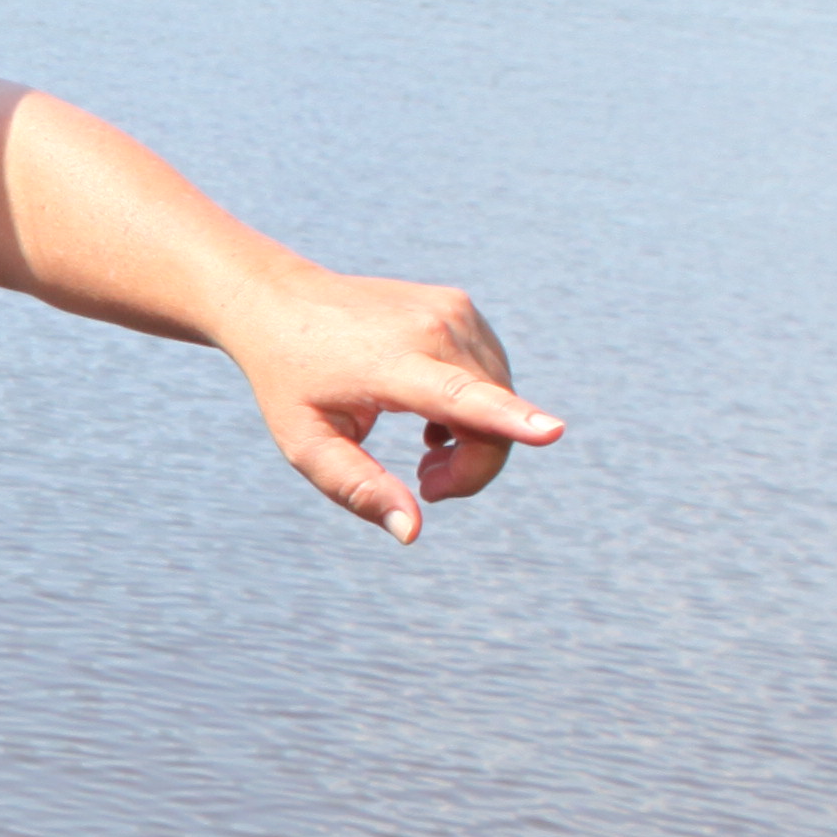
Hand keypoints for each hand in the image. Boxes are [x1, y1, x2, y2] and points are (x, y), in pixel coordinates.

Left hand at [216, 266, 561, 542]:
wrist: (282, 304)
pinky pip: (492, 375)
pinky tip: (433, 416)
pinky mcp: (461, 307)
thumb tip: (411, 532)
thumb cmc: (291, 381)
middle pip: (491, 419)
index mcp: (391, 364)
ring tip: (423, 446)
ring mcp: (452, 311)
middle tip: (424, 484)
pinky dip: (475, 406)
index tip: (554, 432)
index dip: (510, 420)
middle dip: (471, 467)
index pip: (460, 397)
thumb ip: (358, 489)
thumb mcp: (307, 443)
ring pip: (500, 399)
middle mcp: (431, 328)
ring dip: (473, 438)